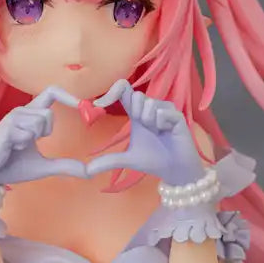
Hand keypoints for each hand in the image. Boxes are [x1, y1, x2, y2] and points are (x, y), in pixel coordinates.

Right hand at [0, 86, 87, 188]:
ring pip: (40, 120)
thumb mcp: (44, 166)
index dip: (68, 96)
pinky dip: (23, 144)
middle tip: (29, 143)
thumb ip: (67, 166)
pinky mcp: (5, 127)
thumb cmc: (12, 166)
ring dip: (33, 139)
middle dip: (46, 131)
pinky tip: (10, 148)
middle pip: (48, 113)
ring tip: (16, 146)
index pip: (51, 93)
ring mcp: (13, 118)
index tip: (84, 107)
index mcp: (31, 117)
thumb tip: (90, 171)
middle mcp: (22, 112)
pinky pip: (28, 132)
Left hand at [85, 80, 205, 185]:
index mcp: (137, 113)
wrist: (175, 171)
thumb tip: (86, 172)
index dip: (112, 91)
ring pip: (149, 104)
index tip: (98, 105)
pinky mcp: (177, 116)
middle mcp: (151, 107)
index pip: (123, 90)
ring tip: (159, 133)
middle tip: (146, 129)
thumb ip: (106, 162)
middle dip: (136, 114)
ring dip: (149, 122)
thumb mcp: (126, 159)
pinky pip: (161, 112)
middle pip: (136, 95)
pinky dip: (160, 124)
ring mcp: (165, 110)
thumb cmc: (153, 161)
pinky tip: (167, 132)